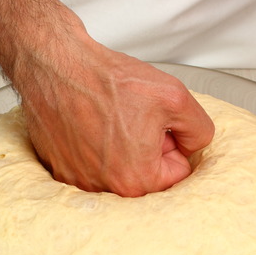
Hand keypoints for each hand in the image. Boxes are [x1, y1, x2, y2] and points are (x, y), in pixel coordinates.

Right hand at [13, 40, 214, 196]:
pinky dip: (93, 148)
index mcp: (138, 180)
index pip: (177, 173)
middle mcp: (106, 189)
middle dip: (146, 150)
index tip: (155, 124)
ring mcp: (79, 181)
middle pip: (146, 175)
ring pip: (118, 171)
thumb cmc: (106, 80)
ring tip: (107, 120)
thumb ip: (199, 129)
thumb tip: (195, 145)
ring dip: (119, 150)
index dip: (171, 143)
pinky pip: (91, 165)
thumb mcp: (175, 97)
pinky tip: (88, 125)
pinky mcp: (60, 170)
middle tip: (131, 120)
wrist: (56, 66)